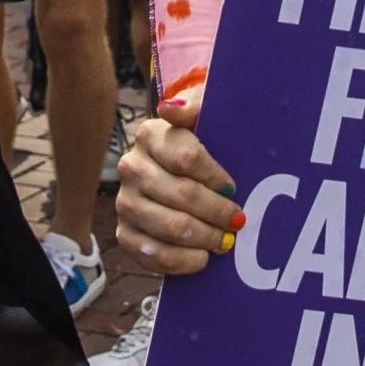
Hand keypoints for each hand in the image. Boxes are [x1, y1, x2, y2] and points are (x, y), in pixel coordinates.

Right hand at [117, 100, 241, 273]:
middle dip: (217, 212)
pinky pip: (154, 255)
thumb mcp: (206, 114)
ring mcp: (125, 202)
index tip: (234, 187)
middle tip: (238, 221)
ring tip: (225, 240)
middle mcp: (131, 167)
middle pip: (182, 195)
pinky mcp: (125, 233)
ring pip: (171, 227)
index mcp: (150, 134)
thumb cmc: (202, 142)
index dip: (216, 177)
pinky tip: (203, 256)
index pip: (187, 158)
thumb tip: (171, 109)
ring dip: (205, 237)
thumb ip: (196, 104)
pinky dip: (185, 261)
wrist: (179, 170)